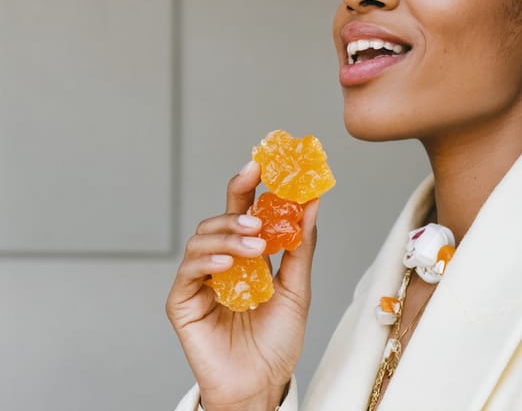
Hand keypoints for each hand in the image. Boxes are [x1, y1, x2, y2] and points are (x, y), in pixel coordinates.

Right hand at [166, 160, 318, 409]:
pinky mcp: (182, 303)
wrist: (263, 382)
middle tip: (258, 213)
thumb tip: (312, 203)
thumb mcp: (298, 287)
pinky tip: (228, 264)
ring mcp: (200, 281)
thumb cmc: (277, 340)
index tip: (260, 164)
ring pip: (201, 240)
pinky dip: (208, 262)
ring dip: (228, 236)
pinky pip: (188, 272)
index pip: (243, 211)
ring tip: (254, 244)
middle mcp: (221, 263)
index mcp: (247, 255)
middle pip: (217, 219)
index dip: (248, 186)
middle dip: (235, 207)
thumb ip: (300, 246)